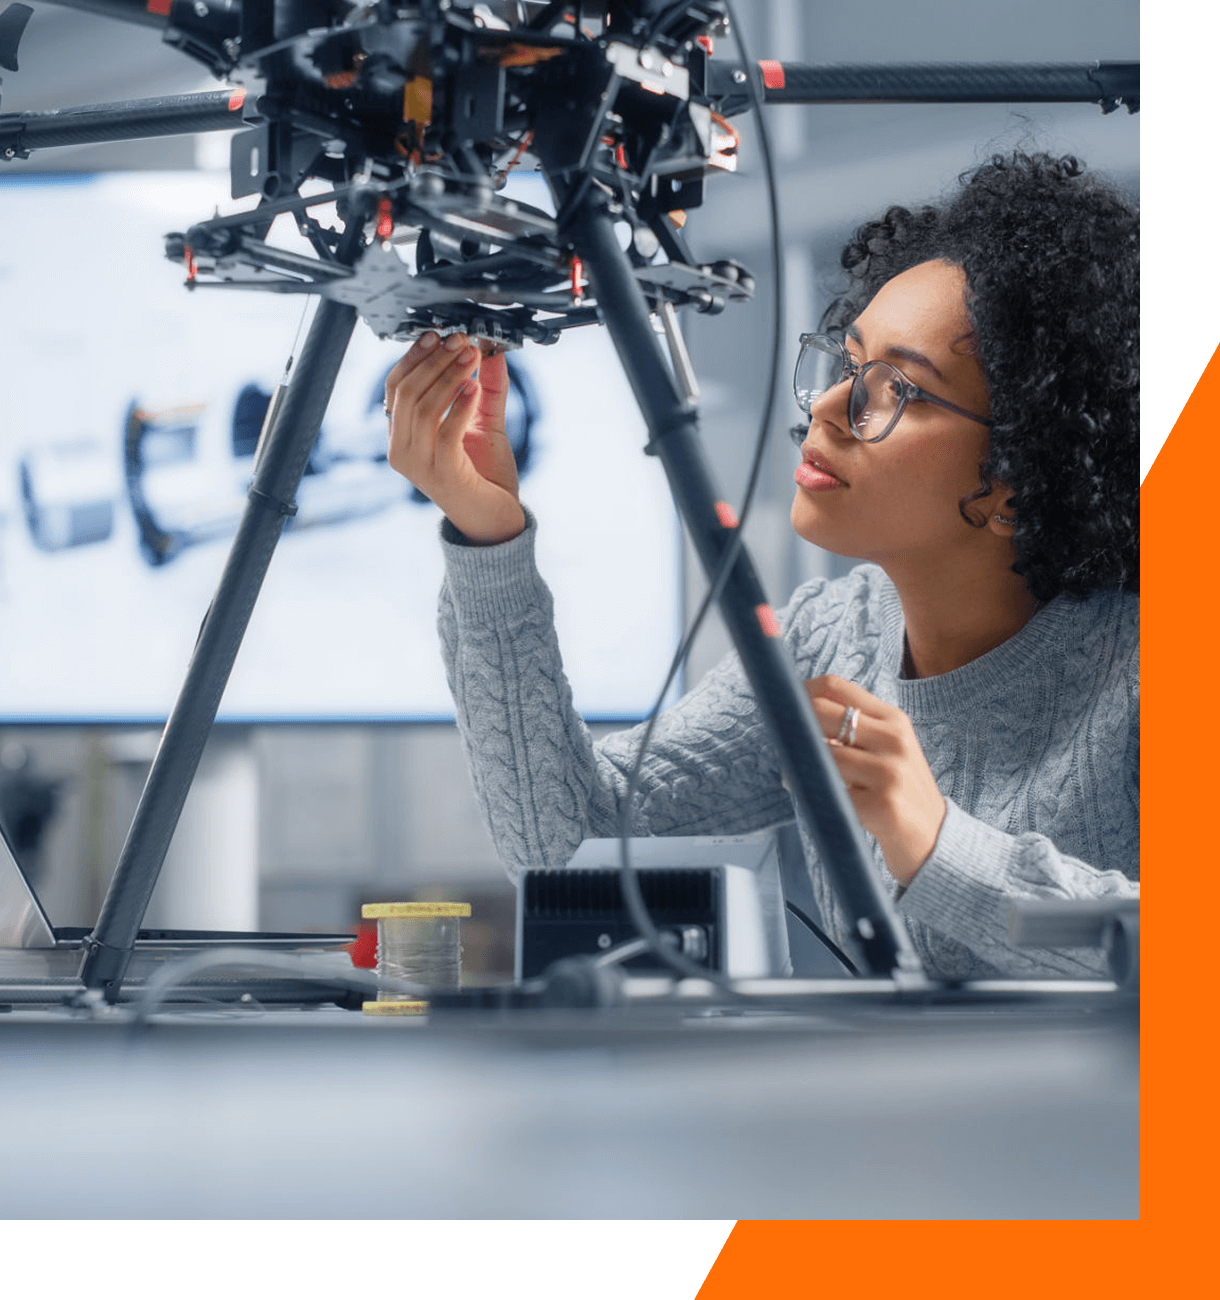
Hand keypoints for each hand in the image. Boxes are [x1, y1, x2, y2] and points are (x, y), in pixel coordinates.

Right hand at [384, 331, 525, 544]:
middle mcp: (402, 451)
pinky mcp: (442, 474)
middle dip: (434, 361)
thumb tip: (491, 351)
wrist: (495, 520)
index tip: (438, 335)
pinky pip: (446, 432)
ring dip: (449, 377)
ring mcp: (419, 465)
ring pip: (424, 408)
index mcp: (402, 436)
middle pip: (407, 392)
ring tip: (471, 357)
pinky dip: (460, 406)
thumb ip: (486, 388)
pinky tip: (474, 387)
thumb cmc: (484, 477)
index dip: (415, 357)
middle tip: (459, 341)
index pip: (395, 387)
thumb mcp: (483, 423)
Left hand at [803, 675, 946, 885]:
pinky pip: (828, 790)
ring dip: (799, 765)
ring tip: (799, 775)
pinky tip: (811, 796)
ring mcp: (890, 772)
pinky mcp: (882, 806)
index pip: (836, 686)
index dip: (801, 692)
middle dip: (796, 726)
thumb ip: (853, 728)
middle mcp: (894, 740)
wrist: (935, 840)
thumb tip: (798, 714)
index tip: (787, 708)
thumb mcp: (887, 749)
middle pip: (822, 712)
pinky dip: (809, 791)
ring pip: (822, 753)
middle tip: (786, 743)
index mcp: (893, 720)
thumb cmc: (899, 791)